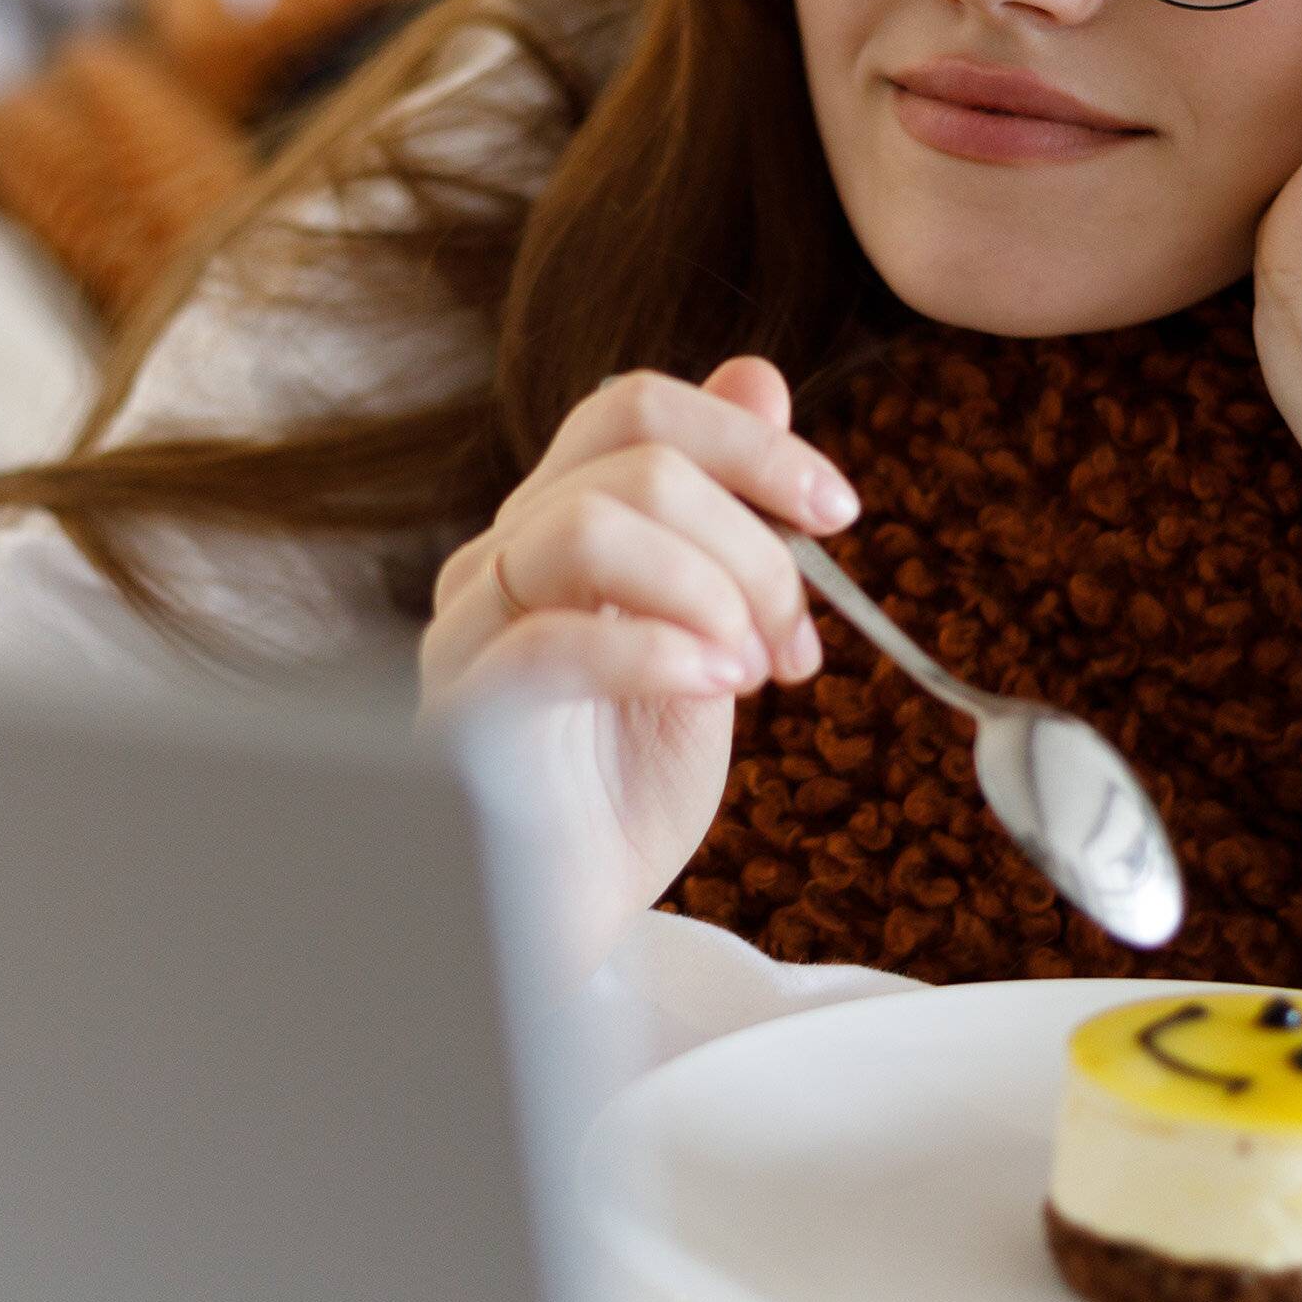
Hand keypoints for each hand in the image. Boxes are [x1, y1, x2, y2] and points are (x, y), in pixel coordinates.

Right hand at [417, 356, 858, 976]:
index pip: (635, 410)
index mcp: (554, 530)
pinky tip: (715, 689)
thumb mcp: (710, 634)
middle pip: (633, 460)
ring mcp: (471, 637)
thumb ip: (724, 516)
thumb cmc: (624, 790)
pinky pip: (550, 642)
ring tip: (751, 673)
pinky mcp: (463, 721)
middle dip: (753, 540)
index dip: (750, 440)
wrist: (570, 928)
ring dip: (707, 588)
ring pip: (585, 526)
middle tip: (795, 644)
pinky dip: (657, 649)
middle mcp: (499, 563)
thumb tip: (759, 373)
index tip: (838, 515)